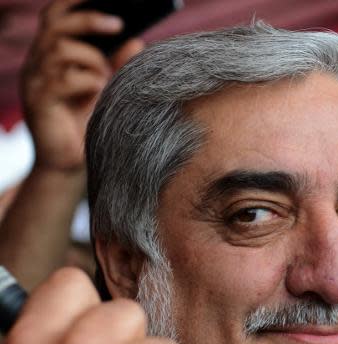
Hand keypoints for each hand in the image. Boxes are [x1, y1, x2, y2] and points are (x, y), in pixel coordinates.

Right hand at [21, 0, 143, 172]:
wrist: (68, 167)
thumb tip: (137, 40)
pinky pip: (63, 79)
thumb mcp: (106, 90)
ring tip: (106, 79)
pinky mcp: (38, 102)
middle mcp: (37, 64)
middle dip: (88, 19)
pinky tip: (99, 93)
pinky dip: (88, 82)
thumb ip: (117, 65)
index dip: (73, 1)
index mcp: (50, 55)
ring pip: (60, 49)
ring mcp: (34, 82)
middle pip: (55, 24)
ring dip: (92, 60)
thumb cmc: (88, 126)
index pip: (54, 15)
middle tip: (118, 23)